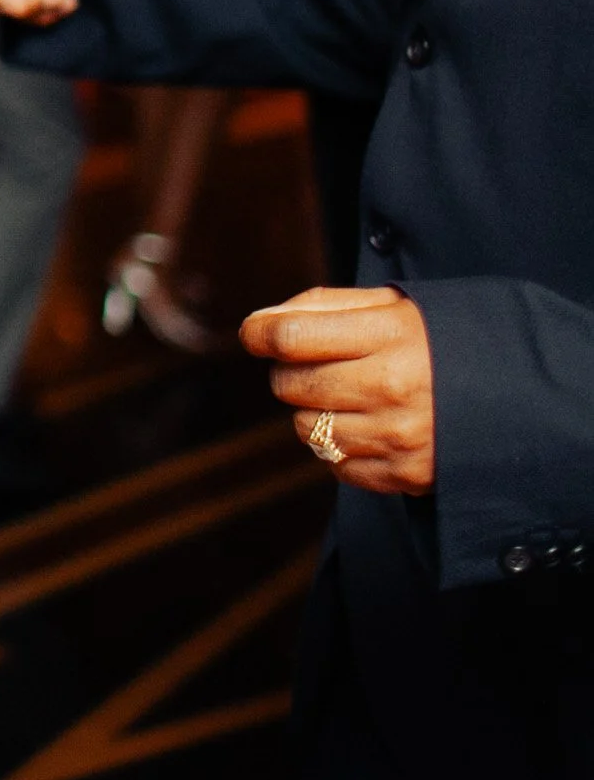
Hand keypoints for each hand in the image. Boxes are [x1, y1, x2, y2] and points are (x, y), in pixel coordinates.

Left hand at [240, 286, 434, 495]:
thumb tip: (256, 325)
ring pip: (304, 428)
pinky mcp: (407, 474)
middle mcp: (393, 387)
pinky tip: (371, 426)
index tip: (258, 334)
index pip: (289, 336)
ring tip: (350, 396)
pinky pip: (336, 464)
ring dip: (313, 411)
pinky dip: (342, 447)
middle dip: (291, 371)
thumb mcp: (392, 305)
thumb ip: (321, 306)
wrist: (522, 394)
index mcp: (390, 335)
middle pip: (289, 384)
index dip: (260, 333)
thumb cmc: (441, 340)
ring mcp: (400, 435)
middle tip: (321, 364)